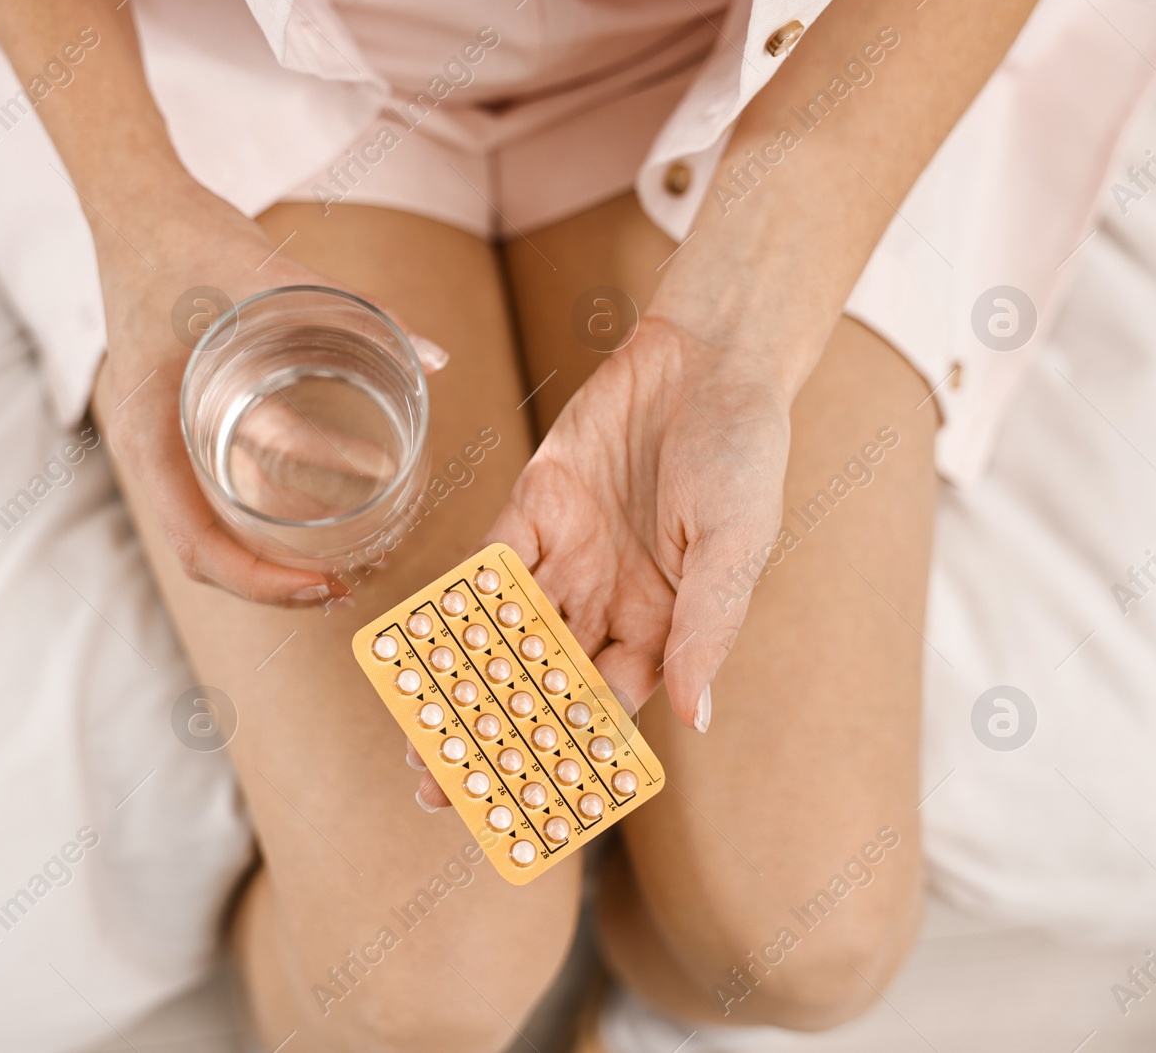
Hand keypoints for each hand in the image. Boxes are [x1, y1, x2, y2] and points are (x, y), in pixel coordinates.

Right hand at [90, 184, 445, 604]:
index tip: (323, 582)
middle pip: (203, 554)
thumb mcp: (263, 275)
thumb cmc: (184, 239)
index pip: (196, 545)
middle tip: (342, 585)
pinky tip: (310, 512)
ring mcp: (158, 439)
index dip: (262, 580)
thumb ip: (352, 312)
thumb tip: (435, 358)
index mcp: (148, 432)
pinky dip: (256, 517)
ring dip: (264, 560)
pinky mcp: (177, 422)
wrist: (134, 205)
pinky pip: (210, 492)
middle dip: (271, 582)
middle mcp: (147, 449)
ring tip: (330, 569)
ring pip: (207, 531)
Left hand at [411, 315, 791, 806]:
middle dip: (492, 734)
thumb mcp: (736, 544)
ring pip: (504, 634)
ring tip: (413, 738)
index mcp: (663, 622)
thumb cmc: (742, 451)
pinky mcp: (535, 506)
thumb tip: (695, 716)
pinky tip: (421, 647)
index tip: (520, 800)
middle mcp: (608, 598)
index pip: (605, 702)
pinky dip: (457, 605)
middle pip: (541, 681)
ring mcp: (569, 554)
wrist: (707, 355)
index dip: (563, 751)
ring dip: (461, 684)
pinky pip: (491, 564)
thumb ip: (707, 627)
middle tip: (439, 789)